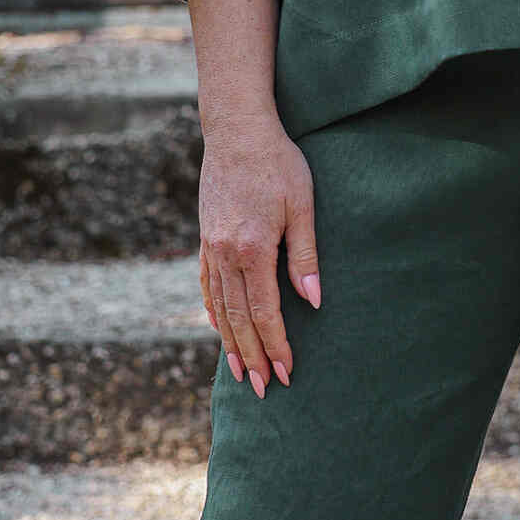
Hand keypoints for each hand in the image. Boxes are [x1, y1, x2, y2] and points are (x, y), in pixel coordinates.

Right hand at [195, 110, 321, 395]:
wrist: (237, 130)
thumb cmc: (278, 163)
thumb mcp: (302, 205)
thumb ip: (305, 255)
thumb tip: (314, 302)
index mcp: (252, 248)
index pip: (265, 312)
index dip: (276, 345)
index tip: (286, 373)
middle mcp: (225, 253)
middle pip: (237, 318)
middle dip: (253, 356)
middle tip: (264, 389)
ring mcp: (210, 247)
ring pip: (218, 307)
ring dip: (230, 343)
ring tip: (241, 373)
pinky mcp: (205, 238)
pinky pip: (206, 285)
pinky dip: (213, 312)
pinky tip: (218, 329)